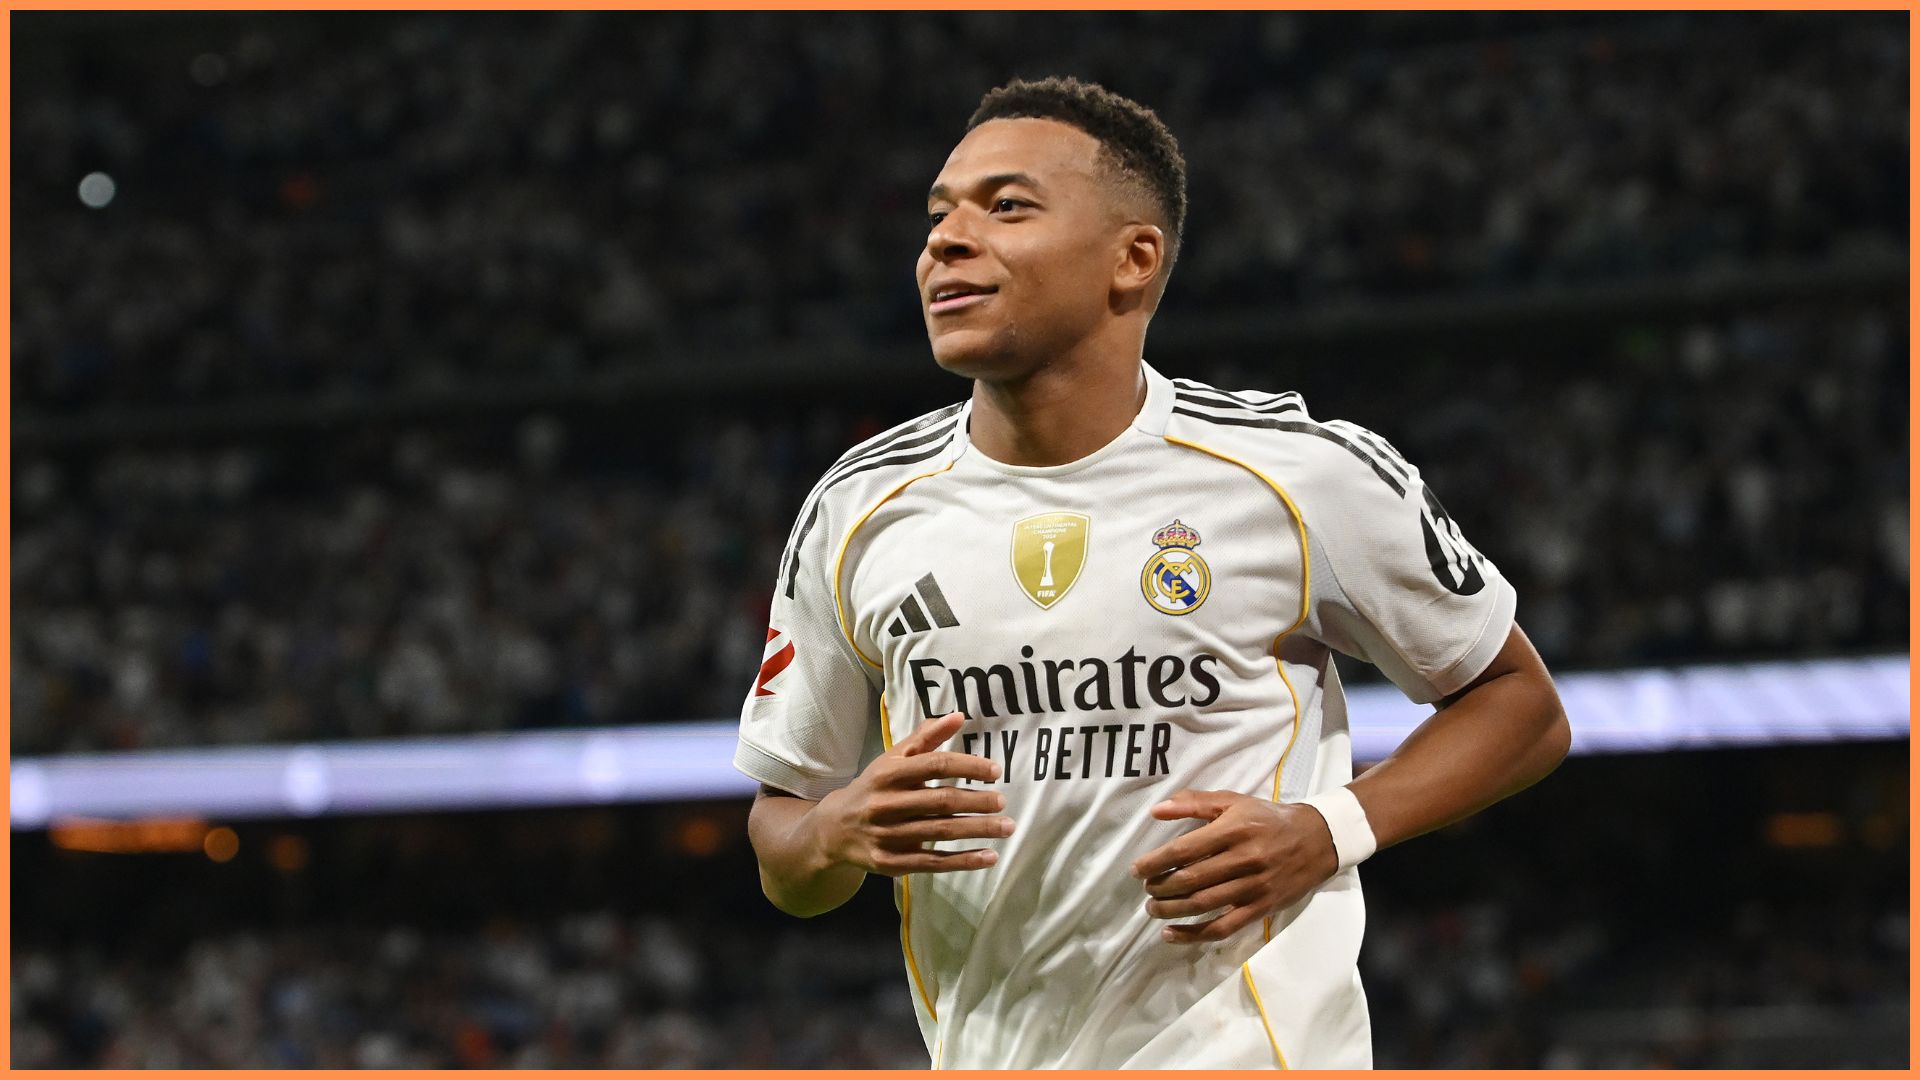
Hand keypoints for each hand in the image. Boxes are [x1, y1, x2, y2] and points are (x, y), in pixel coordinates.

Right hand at [812, 712, 1014, 876]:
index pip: (935, 765)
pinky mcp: (892, 862)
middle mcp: (886, 804)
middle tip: (1002, 801)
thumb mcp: (893, 759)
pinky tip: (989, 856)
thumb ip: (925, 737)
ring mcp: (888, 836)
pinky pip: (934, 863)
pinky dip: (964, 861)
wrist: (834, 829)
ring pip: (941, 833)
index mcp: (888, 773)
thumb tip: (959, 716)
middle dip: (977, 802)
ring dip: (978, 830)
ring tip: (1007, 826)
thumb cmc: (874, 787)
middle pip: (941, 801)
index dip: (968, 766)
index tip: (995, 771)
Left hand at [1130, 789, 1337, 943]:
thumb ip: (1194, 803)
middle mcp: (1243, 859)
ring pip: (1203, 905)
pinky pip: (1222, 928)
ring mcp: (1253, 887)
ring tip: (1153, 909)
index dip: (1155, 862)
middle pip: (1190, 880)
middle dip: (1160, 888)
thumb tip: (1156, 810)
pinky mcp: (1260, 908)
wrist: (1316, 840)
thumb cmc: (1267, 818)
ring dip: (1171, 911)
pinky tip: (1171, 934)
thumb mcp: (1233, 802)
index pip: (1184, 849)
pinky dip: (1193, 935)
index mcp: (1233, 830)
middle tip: (1146, 889)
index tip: (1137, 869)